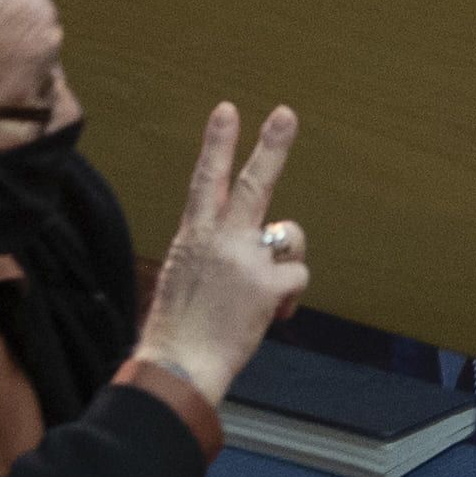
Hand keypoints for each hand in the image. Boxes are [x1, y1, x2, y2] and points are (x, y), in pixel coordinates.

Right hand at [137, 102, 306, 405]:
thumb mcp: (184, 274)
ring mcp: (246, 260)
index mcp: (193, 235)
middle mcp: (220, 240)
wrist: (178, 367)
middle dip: (272, 146)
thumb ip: (214, 250)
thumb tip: (249, 247)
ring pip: (290, 233)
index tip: (228, 109)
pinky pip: (297, 276)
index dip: (218, 143)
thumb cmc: (178, 328)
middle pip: (254, 183)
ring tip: (267, 288)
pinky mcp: (268, 285)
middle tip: (286, 114)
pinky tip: (272, 314)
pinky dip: (289, 296)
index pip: (206, 178)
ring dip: (288, 255)